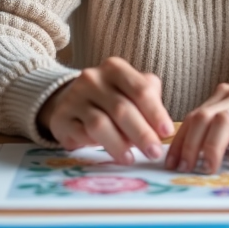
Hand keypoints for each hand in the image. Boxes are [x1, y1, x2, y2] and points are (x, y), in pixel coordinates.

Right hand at [37, 57, 173, 164]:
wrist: (68, 100)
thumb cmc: (109, 98)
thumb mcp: (131, 91)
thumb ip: (149, 101)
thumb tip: (162, 129)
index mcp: (115, 68)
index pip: (140, 90)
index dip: (156, 112)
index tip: (167, 131)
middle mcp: (93, 78)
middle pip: (122, 109)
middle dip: (142, 133)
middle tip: (155, 152)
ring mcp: (74, 97)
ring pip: (100, 124)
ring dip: (119, 144)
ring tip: (131, 159)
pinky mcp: (61, 117)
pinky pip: (81, 134)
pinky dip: (98, 146)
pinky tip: (111, 155)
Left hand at [165, 83, 228, 173]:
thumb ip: (217, 127)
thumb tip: (189, 155)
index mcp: (222, 95)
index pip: (194, 116)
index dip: (180, 140)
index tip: (171, 162)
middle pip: (203, 118)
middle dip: (190, 145)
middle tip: (185, 168)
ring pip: (223, 122)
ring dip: (211, 147)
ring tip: (208, 168)